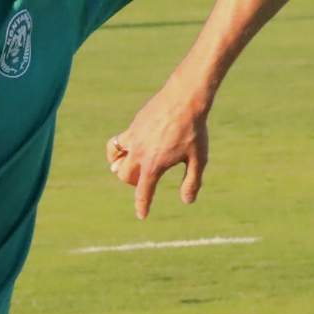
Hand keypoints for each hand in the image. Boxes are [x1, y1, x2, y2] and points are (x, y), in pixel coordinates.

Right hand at [107, 77, 211, 219]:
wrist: (185, 98)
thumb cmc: (194, 130)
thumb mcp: (198, 159)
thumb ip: (192, 182)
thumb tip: (187, 201)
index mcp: (154, 166)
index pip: (143, 192)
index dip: (142, 206)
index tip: (142, 215)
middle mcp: (139, 153)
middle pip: (124, 175)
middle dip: (131, 182)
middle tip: (142, 181)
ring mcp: (134, 137)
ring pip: (114, 155)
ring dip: (117, 163)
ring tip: (124, 164)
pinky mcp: (134, 124)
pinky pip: (121, 139)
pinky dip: (123, 146)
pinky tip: (136, 143)